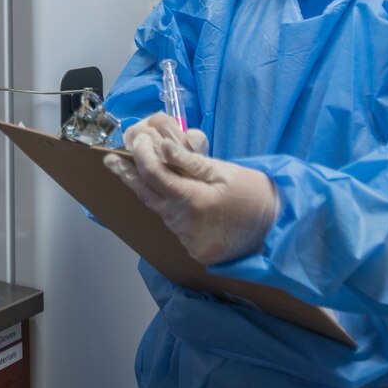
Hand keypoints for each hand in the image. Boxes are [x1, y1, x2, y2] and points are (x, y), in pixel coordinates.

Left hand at [104, 114, 277, 264]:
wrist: (275, 229)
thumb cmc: (253, 194)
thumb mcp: (224, 170)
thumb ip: (190, 161)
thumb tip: (162, 147)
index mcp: (193, 200)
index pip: (154, 175)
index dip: (142, 155)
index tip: (138, 140)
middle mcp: (184, 222)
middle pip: (146, 194)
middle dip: (128, 174)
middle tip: (112, 160)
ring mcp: (186, 238)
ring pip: (159, 209)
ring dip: (148, 189)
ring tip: (134, 171)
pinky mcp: (191, 247)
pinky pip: (172, 222)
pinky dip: (167, 206)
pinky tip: (168, 195)